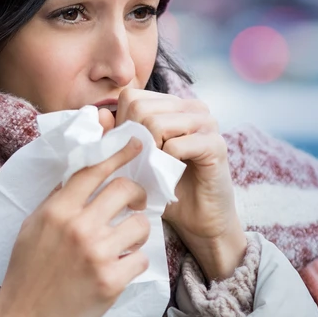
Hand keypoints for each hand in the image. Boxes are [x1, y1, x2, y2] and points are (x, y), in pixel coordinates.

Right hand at [0, 138, 149, 316]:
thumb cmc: (27, 273)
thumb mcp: (32, 227)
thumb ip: (57, 201)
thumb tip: (82, 175)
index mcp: (57, 211)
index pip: (93, 170)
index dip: (118, 153)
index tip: (136, 144)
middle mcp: (78, 227)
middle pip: (124, 190)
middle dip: (137, 194)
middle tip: (135, 203)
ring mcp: (97, 254)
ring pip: (140, 225)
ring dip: (137, 232)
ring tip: (126, 242)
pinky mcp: (112, 281)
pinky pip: (141, 259)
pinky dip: (134, 263)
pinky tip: (120, 268)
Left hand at [114, 88, 246, 280]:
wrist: (199, 220)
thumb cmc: (165, 187)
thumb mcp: (133, 159)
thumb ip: (116, 136)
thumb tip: (101, 114)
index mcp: (173, 104)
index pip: (132, 96)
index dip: (123, 125)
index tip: (131, 151)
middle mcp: (192, 106)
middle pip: (141, 108)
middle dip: (134, 141)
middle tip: (144, 164)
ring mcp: (207, 122)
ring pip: (155, 123)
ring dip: (148, 154)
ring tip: (156, 169)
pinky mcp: (216, 144)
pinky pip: (175, 145)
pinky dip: (165, 165)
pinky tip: (172, 175)